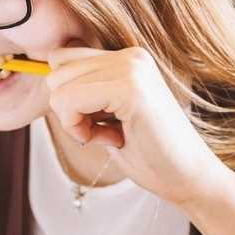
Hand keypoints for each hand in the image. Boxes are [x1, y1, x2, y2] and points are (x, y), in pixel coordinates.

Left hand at [45, 45, 233, 207]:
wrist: (189, 179)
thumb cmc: (149, 154)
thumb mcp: (109, 115)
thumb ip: (85, 92)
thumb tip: (45, 76)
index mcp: (128, 58)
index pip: (63, 59)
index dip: (68, 97)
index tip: (98, 122)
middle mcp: (131, 55)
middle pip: (56, 70)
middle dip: (68, 109)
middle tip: (104, 131)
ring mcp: (132, 68)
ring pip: (59, 86)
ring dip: (74, 121)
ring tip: (111, 135)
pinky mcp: (130, 88)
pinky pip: (70, 101)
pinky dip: (78, 128)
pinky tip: (111, 139)